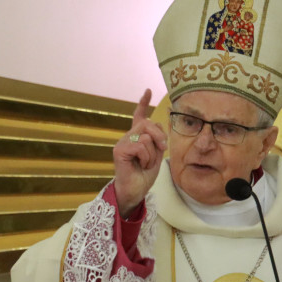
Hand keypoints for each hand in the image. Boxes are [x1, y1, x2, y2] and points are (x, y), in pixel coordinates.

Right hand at [113, 89, 167, 217]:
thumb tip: (161, 124)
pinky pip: (141, 146)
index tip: (148, 90)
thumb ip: (157, 140)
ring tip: (146, 163)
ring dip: (153, 153)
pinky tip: (141, 165)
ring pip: (146, 136)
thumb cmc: (144, 175)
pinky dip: (146, 157)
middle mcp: (128, 137)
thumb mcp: (156, 155)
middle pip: (148, 123)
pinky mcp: (119, 150)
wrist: (135, 191)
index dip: (143, 103)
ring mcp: (122, 142)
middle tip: (162, 150)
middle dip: (160, 136)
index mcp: (136, 137)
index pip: (139, 116)